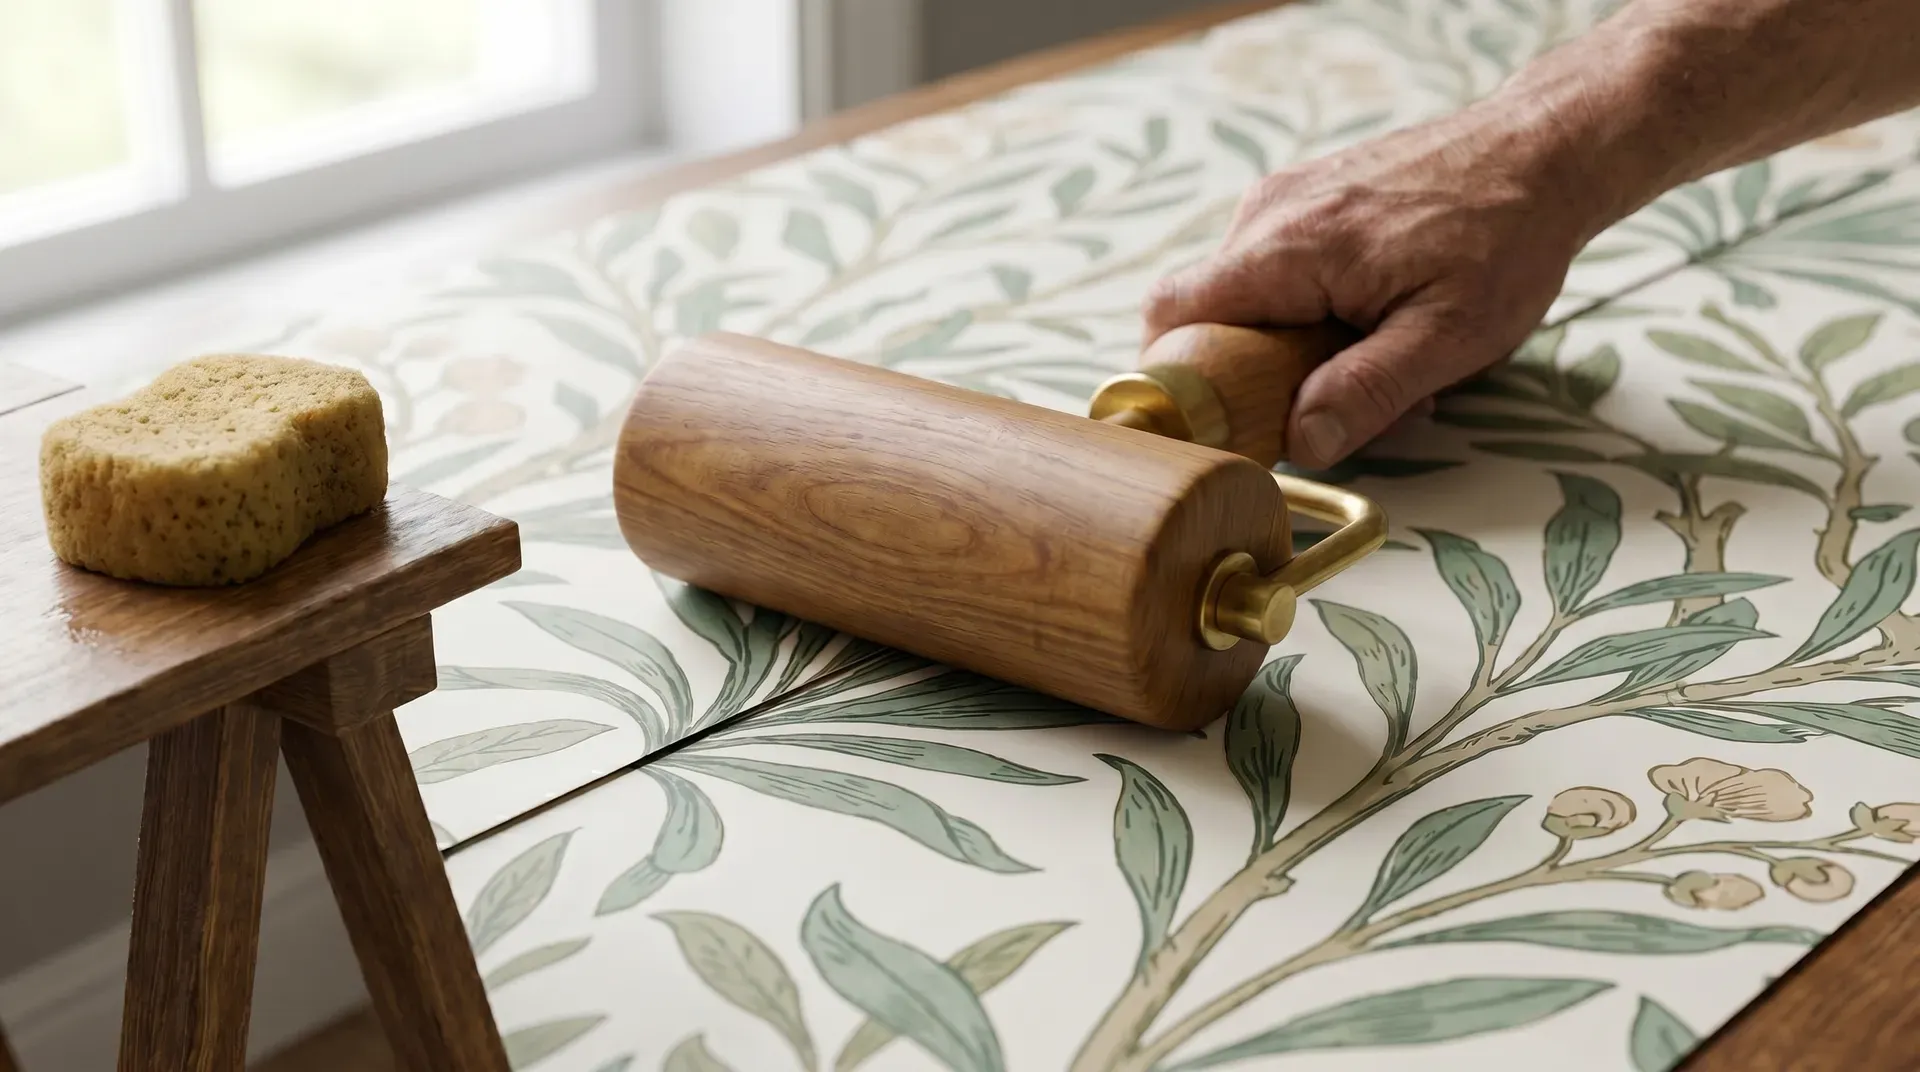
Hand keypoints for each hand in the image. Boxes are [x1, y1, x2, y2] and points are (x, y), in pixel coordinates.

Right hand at [1143, 107, 1596, 468]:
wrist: (1544, 150)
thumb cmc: (1507, 236)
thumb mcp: (1450, 336)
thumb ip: (1368, 392)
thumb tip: (1301, 443)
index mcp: (1290, 246)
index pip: (1171, 311)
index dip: (1176, 375)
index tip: (1221, 418)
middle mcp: (1270, 213)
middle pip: (1208, 315)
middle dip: (1260, 374)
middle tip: (1339, 399)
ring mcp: (1286, 200)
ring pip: (1246, 298)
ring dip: (1294, 346)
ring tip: (1375, 355)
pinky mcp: (1307, 199)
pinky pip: (1277, 272)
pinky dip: (1311, 311)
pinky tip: (1374, 320)